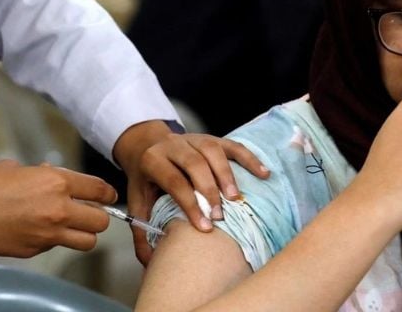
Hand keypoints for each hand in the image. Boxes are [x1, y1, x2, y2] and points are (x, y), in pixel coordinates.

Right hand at [0, 160, 116, 256]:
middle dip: (98, 216)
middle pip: (101, 221)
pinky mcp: (35, 249)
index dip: (108, 194)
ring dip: (84, 233)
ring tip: (72, 226)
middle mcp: (59, 210)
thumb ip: (46, 175)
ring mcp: (48, 234)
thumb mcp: (19, 168)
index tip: (109, 196)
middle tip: (90, 212)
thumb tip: (57, 178)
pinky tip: (39, 229)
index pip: (100, 190)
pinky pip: (58, 246)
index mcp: (57, 183)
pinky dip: (55, 240)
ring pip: (87, 241)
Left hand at [113, 120, 268, 265]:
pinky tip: (263, 174)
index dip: (190, 204)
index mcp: (153, 160)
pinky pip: (233, 146)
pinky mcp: (212, 138)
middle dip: (209, 192)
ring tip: (236, 198)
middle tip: (220, 216)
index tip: (205, 227)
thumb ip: (141, 232)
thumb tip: (150, 262)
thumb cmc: (147, 180)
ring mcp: (194, 139)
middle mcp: (173, 145)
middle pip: (195, 164)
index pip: (174, 181)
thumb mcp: (138, 202)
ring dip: (227, 176)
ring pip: (214, 152)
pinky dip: (250, 159)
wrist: (147, 146)